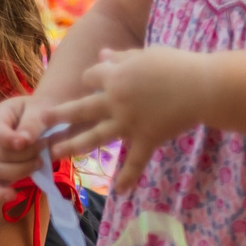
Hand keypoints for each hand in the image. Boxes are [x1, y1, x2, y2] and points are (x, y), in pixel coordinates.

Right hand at [0, 94, 49, 191]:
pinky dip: (0, 193)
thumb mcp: (39, 109)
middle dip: (24, 155)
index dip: (9, 140)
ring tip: (40, 161)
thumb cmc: (40, 111)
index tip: (26, 141)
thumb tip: (24, 141)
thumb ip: (32, 123)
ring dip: (21, 170)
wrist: (44, 117)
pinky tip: (13, 195)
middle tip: (45, 145)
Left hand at [43, 46, 213, 192]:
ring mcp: (128, 123)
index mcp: (116, 76)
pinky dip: (128, 177)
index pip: (90, 77)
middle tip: (41, 123)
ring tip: (55, 155)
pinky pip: (134, 162)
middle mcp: (115, 101)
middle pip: (79, 109)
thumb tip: (102, 54)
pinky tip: (119, 191)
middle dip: (58, 116)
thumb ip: (121, 58)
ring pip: (94, 137)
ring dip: (72, 147)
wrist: (204, 85)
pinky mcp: (146, 139)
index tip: (92, 83)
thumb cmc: (178, 65)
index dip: (90, 79)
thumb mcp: (146, 55)